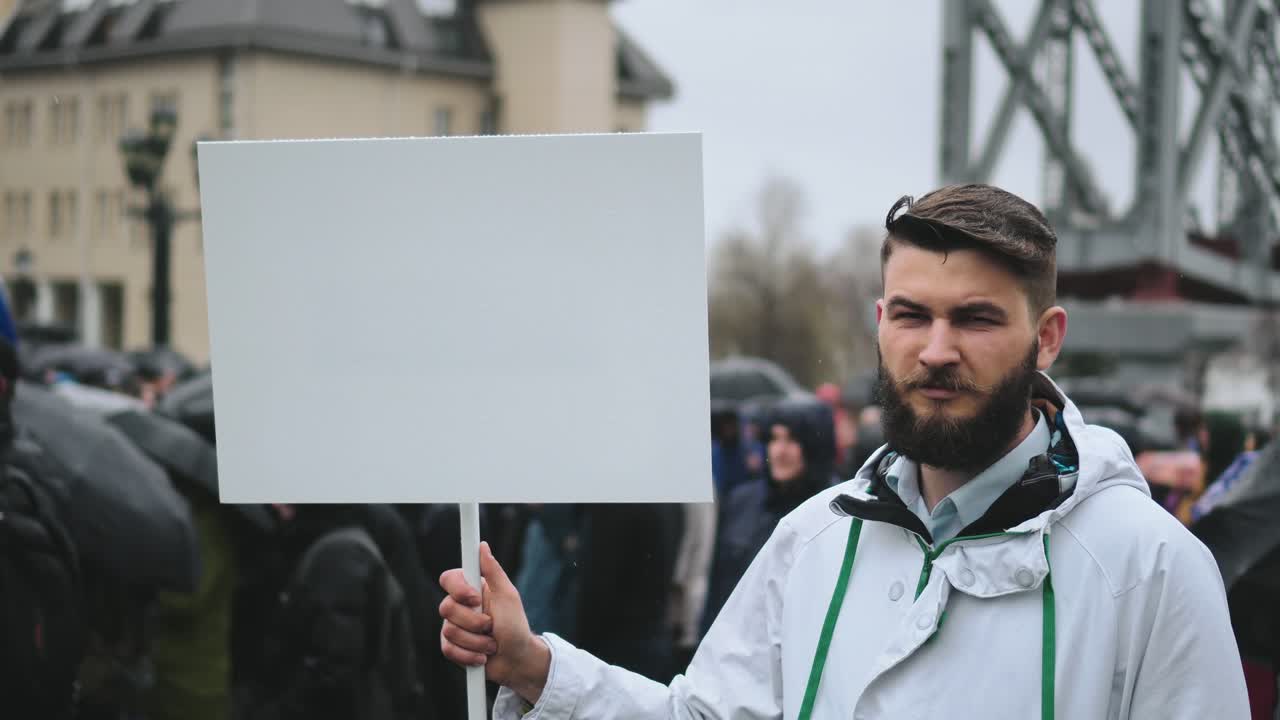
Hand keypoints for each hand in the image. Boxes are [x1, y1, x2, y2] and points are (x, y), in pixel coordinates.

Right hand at [439, 541, 551, 703]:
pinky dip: (469, 656)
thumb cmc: (515, 626)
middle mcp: (460, 606)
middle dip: (473, 622)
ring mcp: (454, 626)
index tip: (475, 598)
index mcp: (472, 589)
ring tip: (491, 644)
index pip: (449, 578)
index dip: (458, 589)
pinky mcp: (451, 647)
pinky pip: (448, 649)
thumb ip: (493, 571)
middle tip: (491, 626)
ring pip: (449, 631)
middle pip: (446, 607)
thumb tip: (482, 545)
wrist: (516, 660)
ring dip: (476, 641)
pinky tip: (482, 657)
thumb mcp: (508, 596)